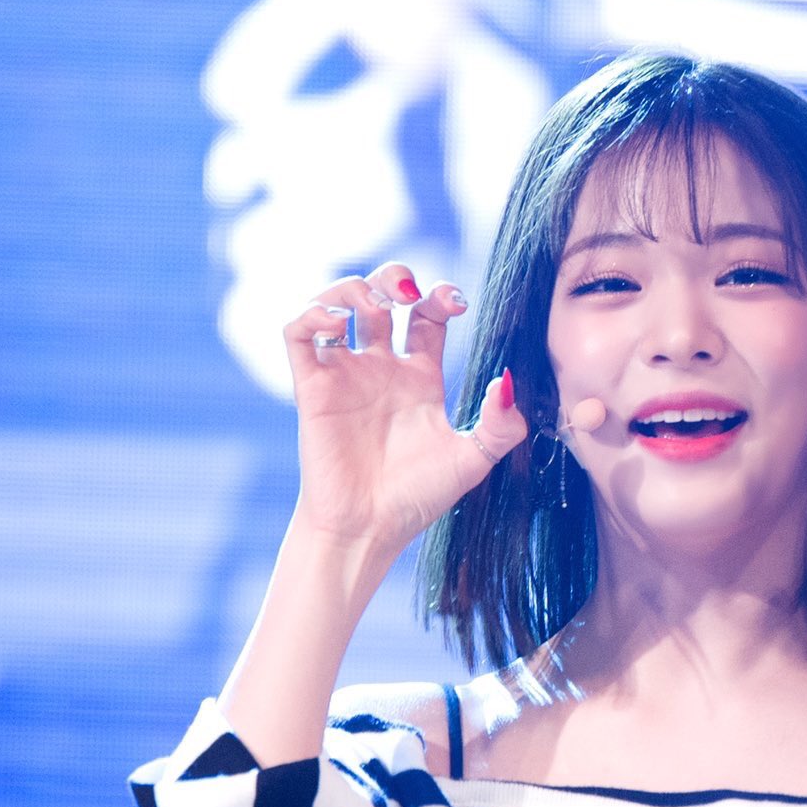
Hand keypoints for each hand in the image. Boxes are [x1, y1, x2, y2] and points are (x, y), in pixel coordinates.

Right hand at [282, 262, 527, 561]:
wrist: (368, 529)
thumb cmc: (417, 499)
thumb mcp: (472, 462)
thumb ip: (500, 426)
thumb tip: (508, 382)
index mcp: (419, 378)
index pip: (426, 317)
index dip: (439, 297)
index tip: (455, 303)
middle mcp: (379, 369)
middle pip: (380, 296)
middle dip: (393, 278)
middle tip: (408, 294)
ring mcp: (344, 374)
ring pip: (336, 303)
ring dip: (353, 287)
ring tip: (374, 305)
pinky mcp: (311, 386)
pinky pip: (299, 332)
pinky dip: (311, 313)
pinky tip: (335, 322)